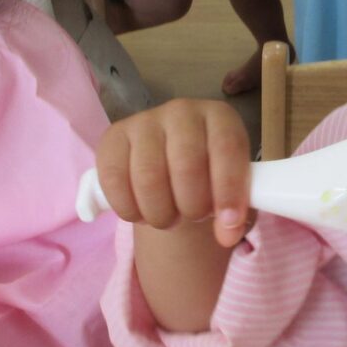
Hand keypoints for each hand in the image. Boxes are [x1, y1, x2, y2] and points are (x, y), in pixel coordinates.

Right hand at [97, 99, 252, 246]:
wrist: (168, 167)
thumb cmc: (208, 178)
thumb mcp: (229, 190)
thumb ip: (234, 213)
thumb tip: (227, 235)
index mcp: (219, 117)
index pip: (227, 147)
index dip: (229, 190)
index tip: (228, 223)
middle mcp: (181, 111)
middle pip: (186, 166)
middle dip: (192, 207)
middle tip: (191, 217)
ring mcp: (143, 121)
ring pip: (149, 178)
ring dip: (160, 213)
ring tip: (167, 218)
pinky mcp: (112, 138)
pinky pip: (114, 181)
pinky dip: (129, 210)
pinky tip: (140, 213)